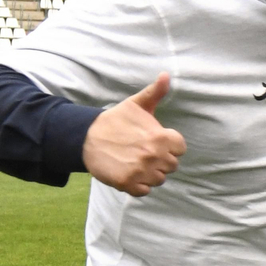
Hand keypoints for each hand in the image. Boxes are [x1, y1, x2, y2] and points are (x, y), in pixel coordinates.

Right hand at [82, 73, 185, 196]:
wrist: (85, 137)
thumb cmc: (115, 120)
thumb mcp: (136, 104)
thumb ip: (155, 92)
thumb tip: (166, 75)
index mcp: (160, 137)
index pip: (180, 148)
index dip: (169, 145)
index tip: (155, 141)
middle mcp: (153, 156)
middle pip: (172, 165)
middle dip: (160, 159)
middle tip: (142, 151)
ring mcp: (141, 172)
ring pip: (159, 179)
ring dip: (150, 173)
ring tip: (135, 161)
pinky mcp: (128, 184)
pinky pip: (145, 191)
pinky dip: (139, 185)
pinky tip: (130, 172)